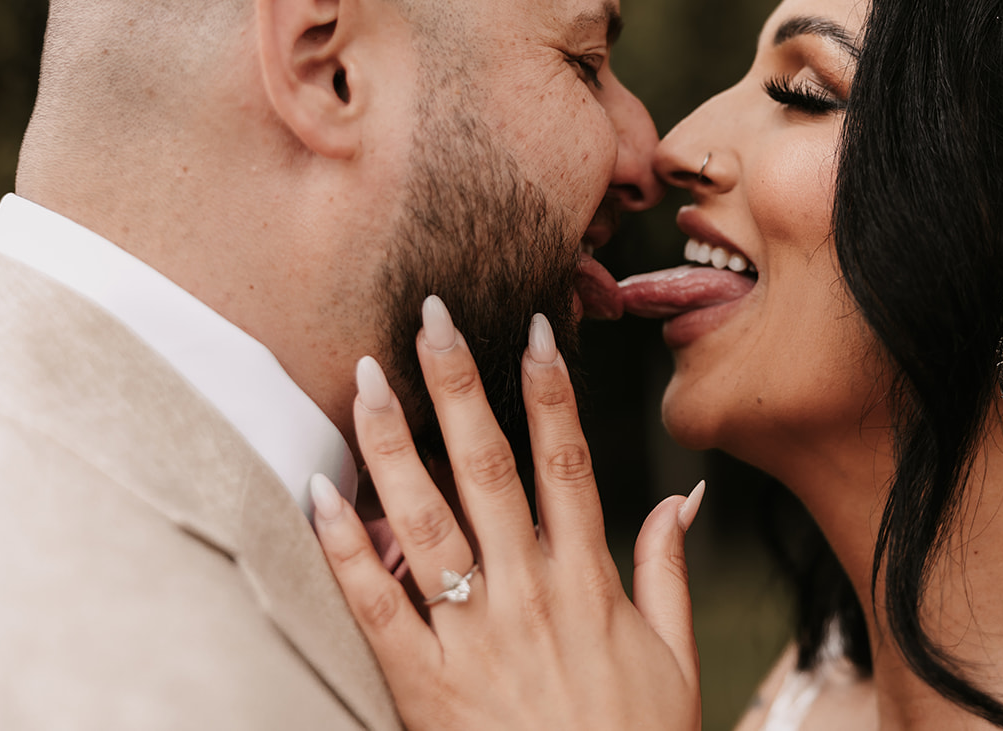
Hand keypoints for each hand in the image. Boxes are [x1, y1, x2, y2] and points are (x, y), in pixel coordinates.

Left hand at [311, 295, 704, 730]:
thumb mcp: (675, 657)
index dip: (551, 394)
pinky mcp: (425, 686)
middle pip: (488, 470)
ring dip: (394, 444)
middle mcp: (528, 596)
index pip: (568, 465)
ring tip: (367, 377)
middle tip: (432, 316)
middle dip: (459, 386)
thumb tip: (683, 493)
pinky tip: (319, 492)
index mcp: (589, 583)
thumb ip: (669, 569)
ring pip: (426, 522)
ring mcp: (473, 639)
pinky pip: (376, 609)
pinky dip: (346, 549)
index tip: (536, 330)